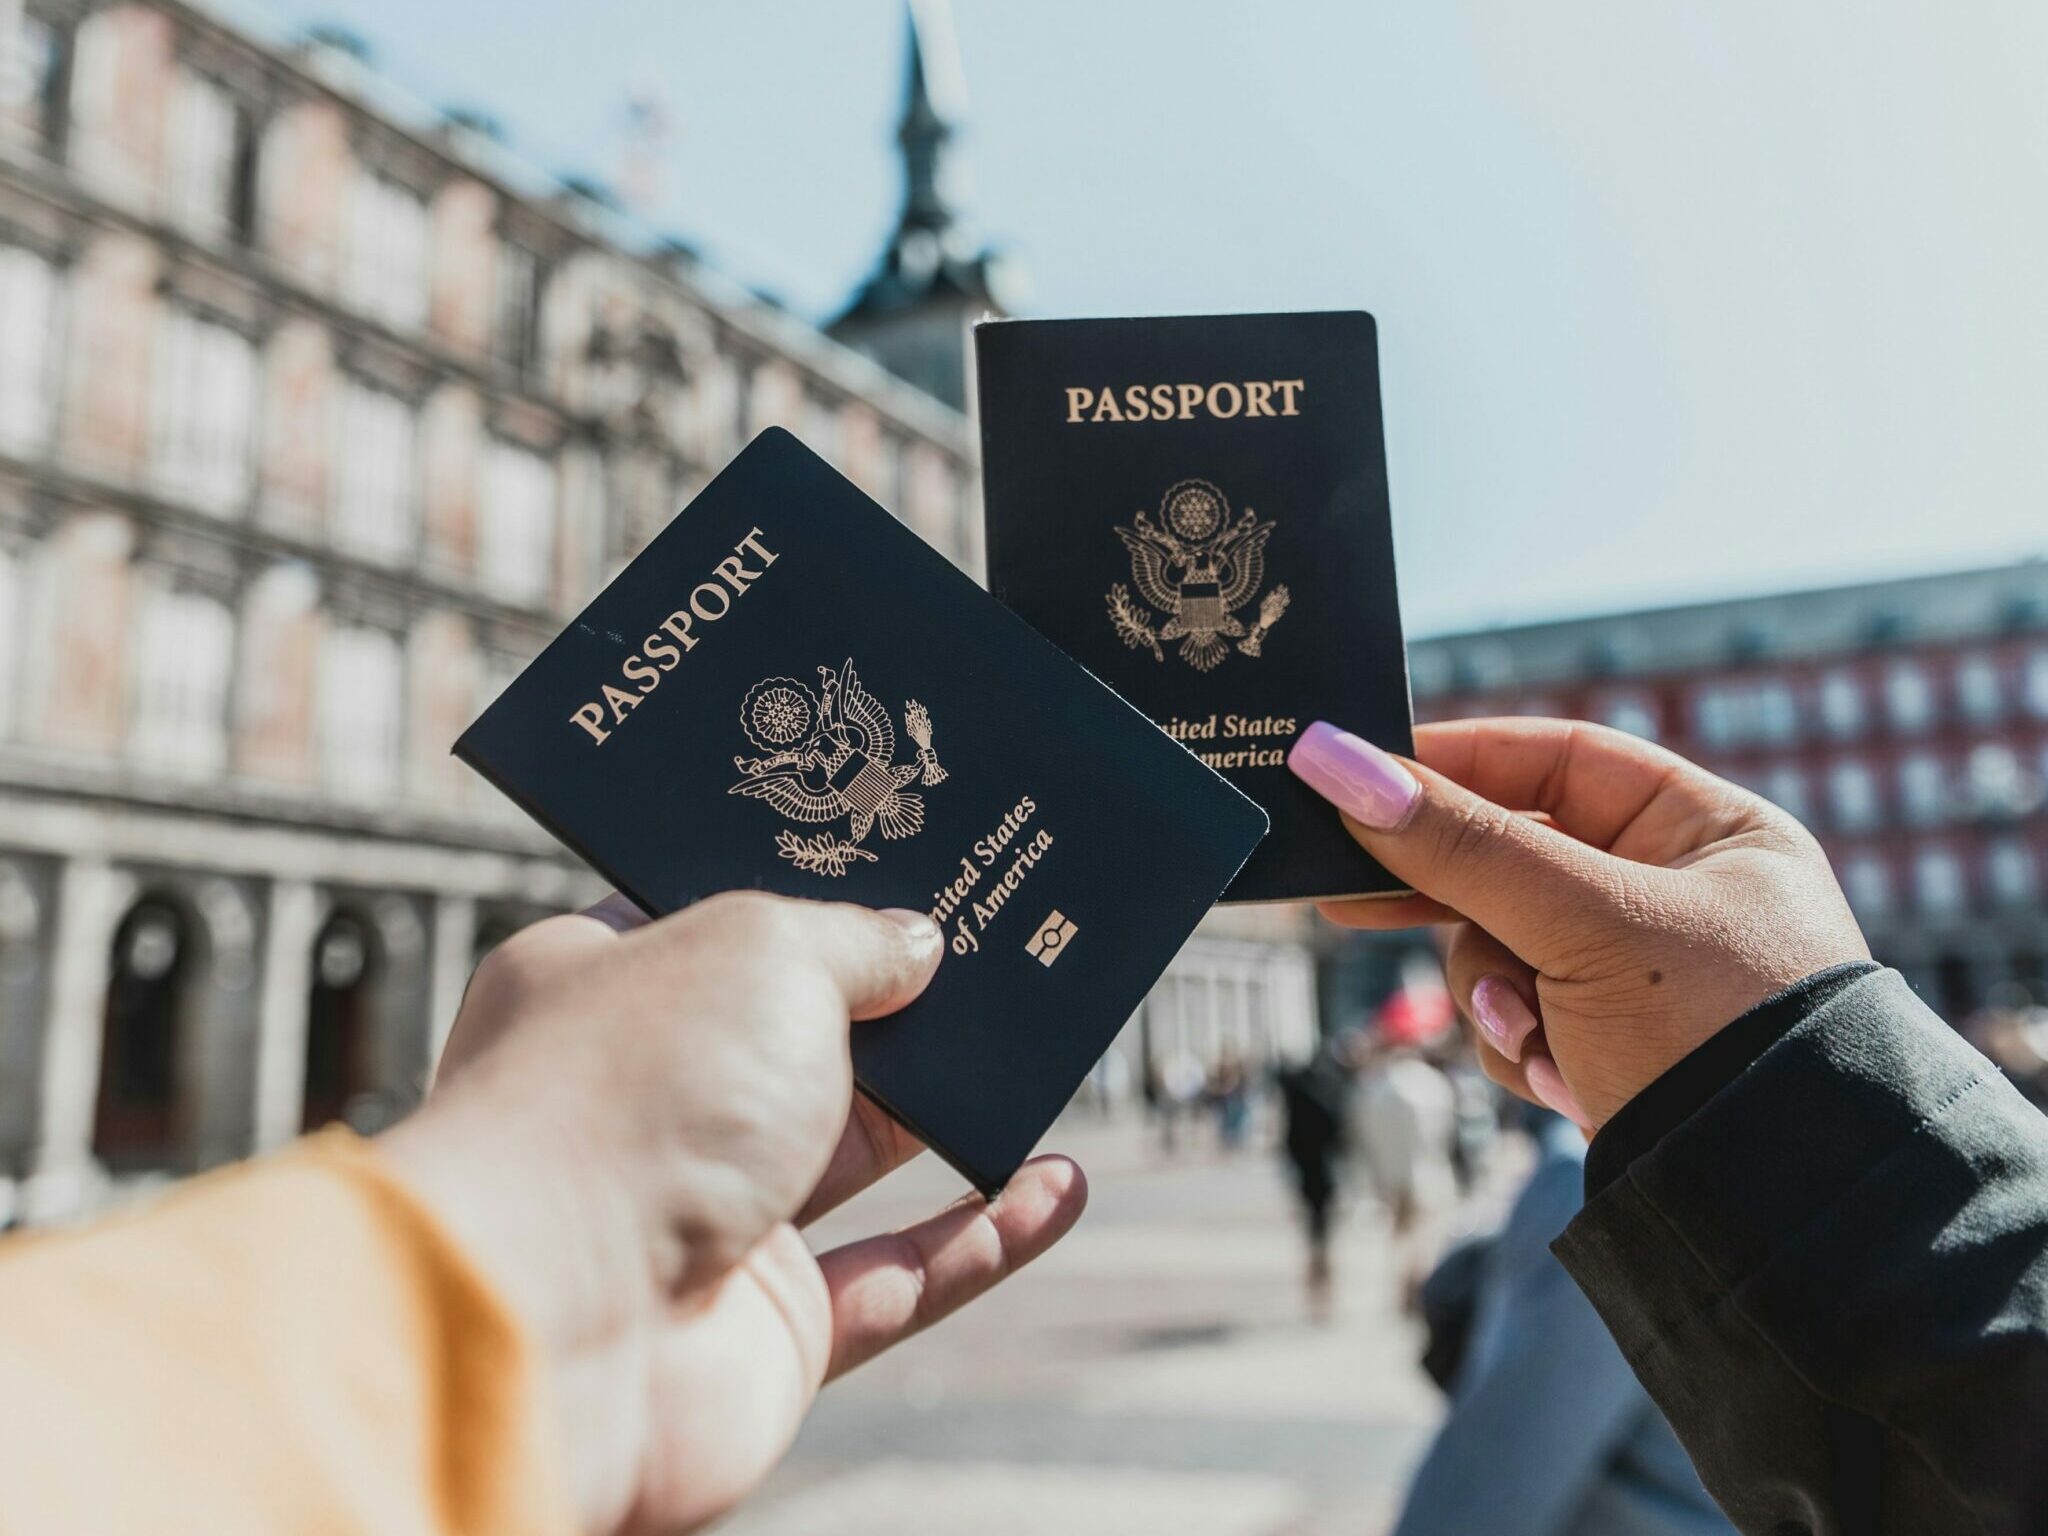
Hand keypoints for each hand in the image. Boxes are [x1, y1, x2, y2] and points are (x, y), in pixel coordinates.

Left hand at [378, 892, 1086, 1534]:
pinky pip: (901, 1278)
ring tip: (1049, 1050)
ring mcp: (708, 1219)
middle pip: (800, 1036)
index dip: (805, 886)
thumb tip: (917, 944)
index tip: (898, 853)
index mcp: (600, 988)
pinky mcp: (768, 1330)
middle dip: (900, 999)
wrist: (557, 1331)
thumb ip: (853, 939)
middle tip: (999, 944)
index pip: (709, 919)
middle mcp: (648, 1102)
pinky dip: (985, 1237)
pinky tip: (1060, 1187)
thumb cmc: (628, 1099)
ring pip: (860, 1154)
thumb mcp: (760, 950)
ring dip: (957, 1111)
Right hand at [1288, 717, 1869, 1127]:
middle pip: (1515, 859)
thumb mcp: (1583, 923)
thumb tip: (1334, 760)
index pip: (1559, 760)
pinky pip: (1519, 1018)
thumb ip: (1459, 845)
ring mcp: (1639, 977)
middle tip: (1346, 896)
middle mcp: (1677, 894)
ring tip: (1530, 1033)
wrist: (1774, 1211)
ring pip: (1500, 947)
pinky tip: (1563, 1080)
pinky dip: (1522, 1047)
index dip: (1460, 763)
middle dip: (1452, 900)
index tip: (1362, 774)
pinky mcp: (1610, 1047)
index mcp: (1709, 831)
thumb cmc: (1714, 1033)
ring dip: (1495, 993)